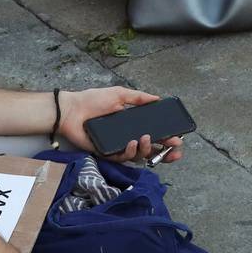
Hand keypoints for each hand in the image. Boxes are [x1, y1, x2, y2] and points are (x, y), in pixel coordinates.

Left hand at [57, 88, 184, 163]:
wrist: (72, 110)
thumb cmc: (94, 100)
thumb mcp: (120, 94)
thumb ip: (139, 98)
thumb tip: (158, 99)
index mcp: (133, 124)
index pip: (154, 134)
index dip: (167, 138)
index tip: (179, 139)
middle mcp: (128, 137)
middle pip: (151, 149)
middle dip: (165, 152)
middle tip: (174, 149)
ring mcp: (118, 146)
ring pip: (139, 155)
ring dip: (147, 148)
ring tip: (147, 137)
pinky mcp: (107, 153)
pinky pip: (122, 158)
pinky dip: (130, 152)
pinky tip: (132, 142)